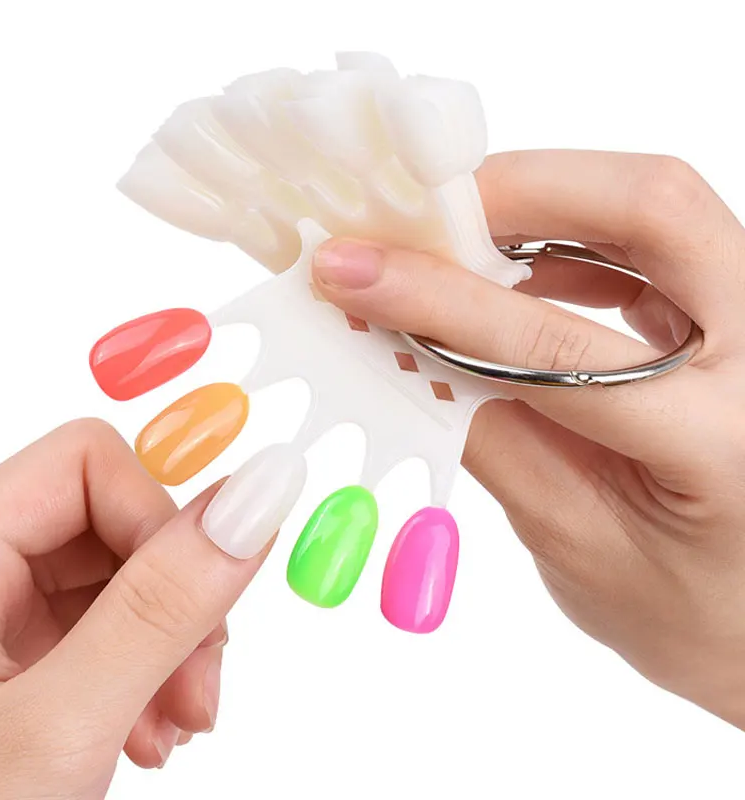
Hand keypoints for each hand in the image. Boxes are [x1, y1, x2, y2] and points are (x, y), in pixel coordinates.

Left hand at [0, 419, 276, 798]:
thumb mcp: (56, 732)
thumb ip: (160, 608)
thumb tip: (257, 494)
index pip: (82, 462)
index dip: (157, 517)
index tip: (204, 600)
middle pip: (113, 521)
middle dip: (177, 597)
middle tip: (199, 690)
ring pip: (126, 577)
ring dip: (174, 645)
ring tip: (176, 727)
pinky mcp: (24, 663)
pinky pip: (115, 628)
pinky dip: (153, 673)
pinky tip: (152, 733)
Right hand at [311, 150, 744, 729]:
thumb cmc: (690, 614)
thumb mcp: (576, 545)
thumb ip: (490, 438)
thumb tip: (401, 348)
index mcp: (727, 441)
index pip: (560, 349)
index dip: (443, 302)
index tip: (353, 272)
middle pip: (649, 205)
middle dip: (514, 192)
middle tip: (413, 218)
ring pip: (652, 201)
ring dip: (537, 200)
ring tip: (446, 238)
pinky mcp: (729, 310)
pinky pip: (647, 241)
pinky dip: (564, 235)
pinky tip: (508, 265)